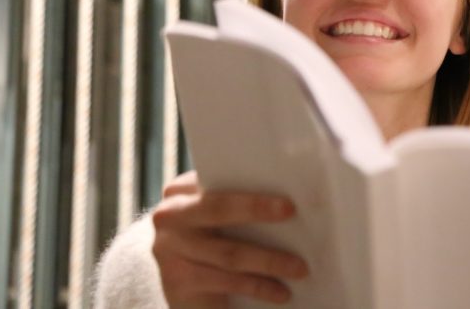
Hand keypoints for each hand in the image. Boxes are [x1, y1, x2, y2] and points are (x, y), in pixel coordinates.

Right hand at [151, 171, 309, 307]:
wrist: (186, 278)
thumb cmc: (216, 235)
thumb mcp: (222, 213)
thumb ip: (241, 196)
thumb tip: (297, 192)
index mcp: (181, 189)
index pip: (217, 178)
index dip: (250, 184)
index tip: (285, 191)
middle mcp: (169, 215)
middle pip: (218, 209)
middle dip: (257, 209)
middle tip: (292, 212)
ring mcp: (168, 250)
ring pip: (228, 253)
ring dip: (269, 261)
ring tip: (300, 267)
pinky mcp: (176, 282)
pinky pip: (226, 282)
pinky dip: (258, 287)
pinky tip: (281, 292)